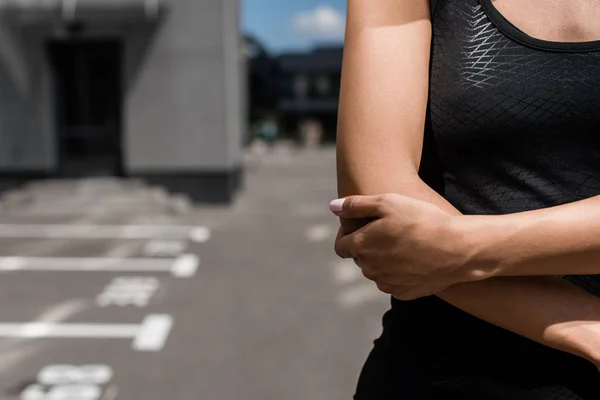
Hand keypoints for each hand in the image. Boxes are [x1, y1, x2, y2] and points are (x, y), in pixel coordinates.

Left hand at [331, 194, 476, 299]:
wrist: (457, 248)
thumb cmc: (422, 220)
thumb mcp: (388, 202)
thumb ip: (356, 205)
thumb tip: (333, 206)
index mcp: (361, 246)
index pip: (341, 246)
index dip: (349, 235)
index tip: (364, 227)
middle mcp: (369, 269)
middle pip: (360, 258)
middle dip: (368, 247)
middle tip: (390, 233)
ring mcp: (386, 283)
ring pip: (376, 271)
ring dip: (383, 261)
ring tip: (405, 245)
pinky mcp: (403, 293)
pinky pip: (393, 282)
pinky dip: (398, 273)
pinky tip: (414, 260)